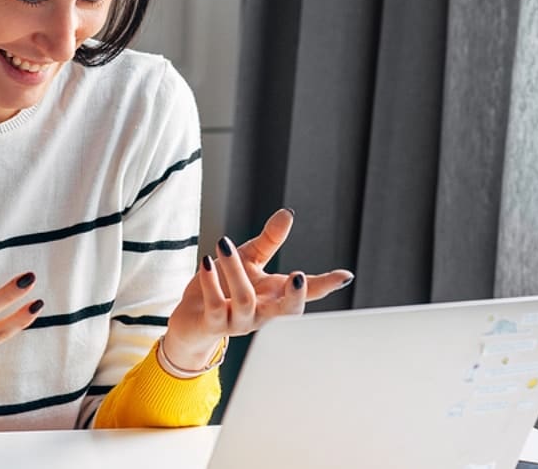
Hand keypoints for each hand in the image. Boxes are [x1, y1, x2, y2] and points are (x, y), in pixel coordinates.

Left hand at [163, 209, 353, 369]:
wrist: (192, 319)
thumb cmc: (225, 288)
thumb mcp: (250, 260)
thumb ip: (270, 240)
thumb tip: (288, 214)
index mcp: (275, 297)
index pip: (306, 292)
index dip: (327, 285)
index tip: (345, 276)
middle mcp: (262, 314)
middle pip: (287, 313)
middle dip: (295, 297)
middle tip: (299, 276)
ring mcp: (239, 321)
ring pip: (244, 301)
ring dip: (235, 271)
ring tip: (224, 244)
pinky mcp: (214, 324)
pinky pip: (215, 305)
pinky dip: (210, 282)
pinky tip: (207, 261)